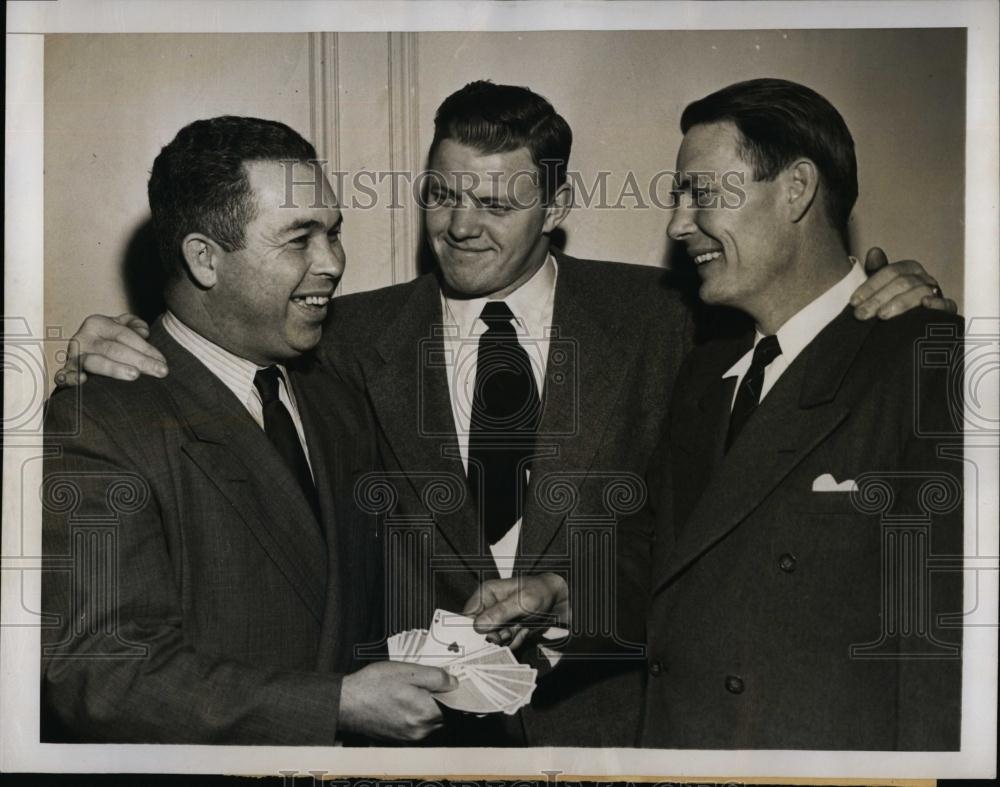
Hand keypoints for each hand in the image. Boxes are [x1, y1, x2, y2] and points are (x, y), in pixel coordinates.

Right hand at [54, 313, 167, 386]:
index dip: (145, 348)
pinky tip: (83, 380)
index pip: (124, 335)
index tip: (163, 361)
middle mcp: (83, 338)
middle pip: (114, 349)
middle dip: (140, 360)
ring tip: (134, 375)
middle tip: (161, 371)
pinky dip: (70, 378)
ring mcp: (73, 357)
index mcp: (97, 324)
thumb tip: (144, 332)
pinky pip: (64, 376)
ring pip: (94, 362)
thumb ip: (135, 325)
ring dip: (114, 369)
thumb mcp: (122, 328)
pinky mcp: (65, 373)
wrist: (85, 355)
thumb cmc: (111, 342)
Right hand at [338, 661, 456, 741]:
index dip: (453, 692)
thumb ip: (436, 677)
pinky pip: (416, 724)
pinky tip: (402, 699)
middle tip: (427, 682)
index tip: (450, 682)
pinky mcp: (399, 737)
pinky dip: (414, 713)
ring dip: (427, 706)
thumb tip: (454, 683)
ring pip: (430, 720)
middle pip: (443, 714)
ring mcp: (409, 736)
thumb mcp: (408, 671)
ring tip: (410, 690)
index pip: (454, 706)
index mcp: (425, 713)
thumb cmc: (373, 685)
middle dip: (440, 699)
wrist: (345, 703)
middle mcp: (420, 730)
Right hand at [463, 573, 569, 649]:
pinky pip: (504, 644)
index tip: (487, 637)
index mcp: (486, 594)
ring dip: (507, 639)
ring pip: (492, 640)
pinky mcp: (506, 630)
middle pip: (478, 632)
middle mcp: (488, 608)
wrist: (560, 600)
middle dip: (494, 636)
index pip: (467, 616)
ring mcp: (497, 620)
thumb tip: (477, 626)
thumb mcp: (522, 601)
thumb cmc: (540, 592)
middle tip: (509, 632)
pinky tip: (524, 632)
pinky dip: (515, 641)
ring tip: (520, 628)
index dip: (473, 630)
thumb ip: (500, 613)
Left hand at [850, 247, 957, 319]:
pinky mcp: (946, 310)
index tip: (854, 301)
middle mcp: (924, 278)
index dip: (871, 285)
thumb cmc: (893, 305)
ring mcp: (936, 293)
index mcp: (909, 270)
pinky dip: (937, 303)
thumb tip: (874, 251)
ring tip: (882, 315)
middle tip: (861, 313)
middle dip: (878, 298)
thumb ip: (876, 272)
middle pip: (902, 282)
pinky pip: (947, 304)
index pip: (890, 272)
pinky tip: (925, 305)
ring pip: (920, 292)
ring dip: (899, 303)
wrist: (909, 330)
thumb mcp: (881, 289)